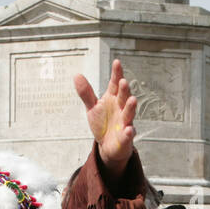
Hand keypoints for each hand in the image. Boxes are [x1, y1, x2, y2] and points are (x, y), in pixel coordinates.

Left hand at [74, 58, 136, 179]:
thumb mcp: (92, 107)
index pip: (115, 84)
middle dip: (125, 90)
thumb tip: (77, 75)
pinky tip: (129, 130)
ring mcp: (124, 122)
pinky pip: (128, 134)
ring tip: (132, 100)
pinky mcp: (125, 137)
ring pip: (129, 114)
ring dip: (131, 108)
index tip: (117, 62)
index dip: (116, 74)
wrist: (107, 145)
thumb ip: (86, 93)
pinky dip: (129, 132)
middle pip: (123, 97)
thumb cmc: (102, 124)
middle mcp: (121, 108)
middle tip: (123, 81)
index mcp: (113, 99)